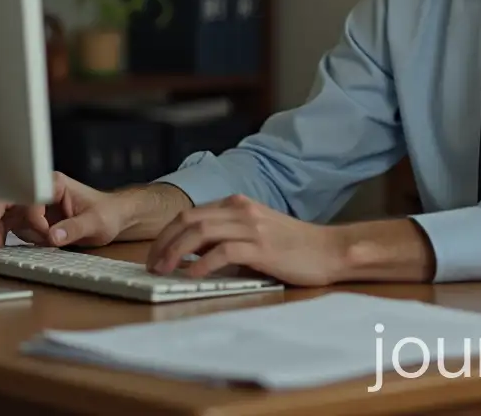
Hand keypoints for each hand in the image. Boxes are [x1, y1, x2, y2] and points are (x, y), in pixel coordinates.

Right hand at [0, 172, 144, 249]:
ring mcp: (28, 204)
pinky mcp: (25, 218)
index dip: (32, 217)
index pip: (27, 195)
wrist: (112, 217)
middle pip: (0, 198)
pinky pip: (2, 223)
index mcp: (53, 183)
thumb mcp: (97, 223)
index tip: (46, 235)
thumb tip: (53, 236)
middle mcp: (36, 190)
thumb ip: (75, 228)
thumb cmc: (107, 214)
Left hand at [146, 194, 347, 285]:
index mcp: (237, 204)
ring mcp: (251, 227)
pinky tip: (193, 276)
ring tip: (164, 271)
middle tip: (152, 264)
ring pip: (200, 232)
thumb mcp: (255, 232)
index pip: (190, 213)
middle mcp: (241, 210)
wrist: (328, 250)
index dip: (167, 233)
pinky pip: (223, 252)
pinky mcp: (261, 247)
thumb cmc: (293, 246)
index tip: (154, 254)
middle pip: (188, 219)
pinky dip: (202, 264)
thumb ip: (226, 235)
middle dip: (163, 242)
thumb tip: (192, 252)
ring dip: (175, 252)